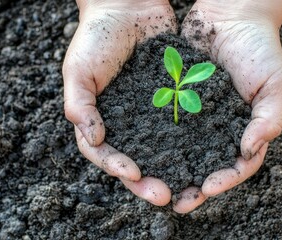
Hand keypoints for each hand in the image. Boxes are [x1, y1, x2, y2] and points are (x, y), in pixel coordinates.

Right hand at [63, 0, 176, 205]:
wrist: (128, 6)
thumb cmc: (96, 37)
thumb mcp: (77, 70)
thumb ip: (79, 106)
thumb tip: (94, 139)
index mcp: (98, 119)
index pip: (103, 153)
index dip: (116, 167)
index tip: (133, 174)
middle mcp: (124, 122)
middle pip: (134, 159)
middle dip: (147, 182)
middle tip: (164, 195)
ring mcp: (148, 114)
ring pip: (160, 149)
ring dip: (172, 170)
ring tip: (187, 187)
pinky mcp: (170, 101)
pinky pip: (180, 125)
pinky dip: (190, 142)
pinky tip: (204, 155)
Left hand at [173, 0, 281, 212]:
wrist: (230, 14)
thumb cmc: (259, 48)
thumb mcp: (274, 83)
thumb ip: (268, 118)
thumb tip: (249, 151)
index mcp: (244, 129)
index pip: (237, 165)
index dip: (224, 180)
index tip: (207, 188)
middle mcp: (218, 128)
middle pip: (205, 164)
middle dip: (192, 185)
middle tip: (175, 201)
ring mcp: (195, 116)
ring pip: (181, 150)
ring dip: (169, 170)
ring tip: (153, 185)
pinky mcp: (176, 101)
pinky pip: (163, 123)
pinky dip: (154, 139)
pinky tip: (141, 151)